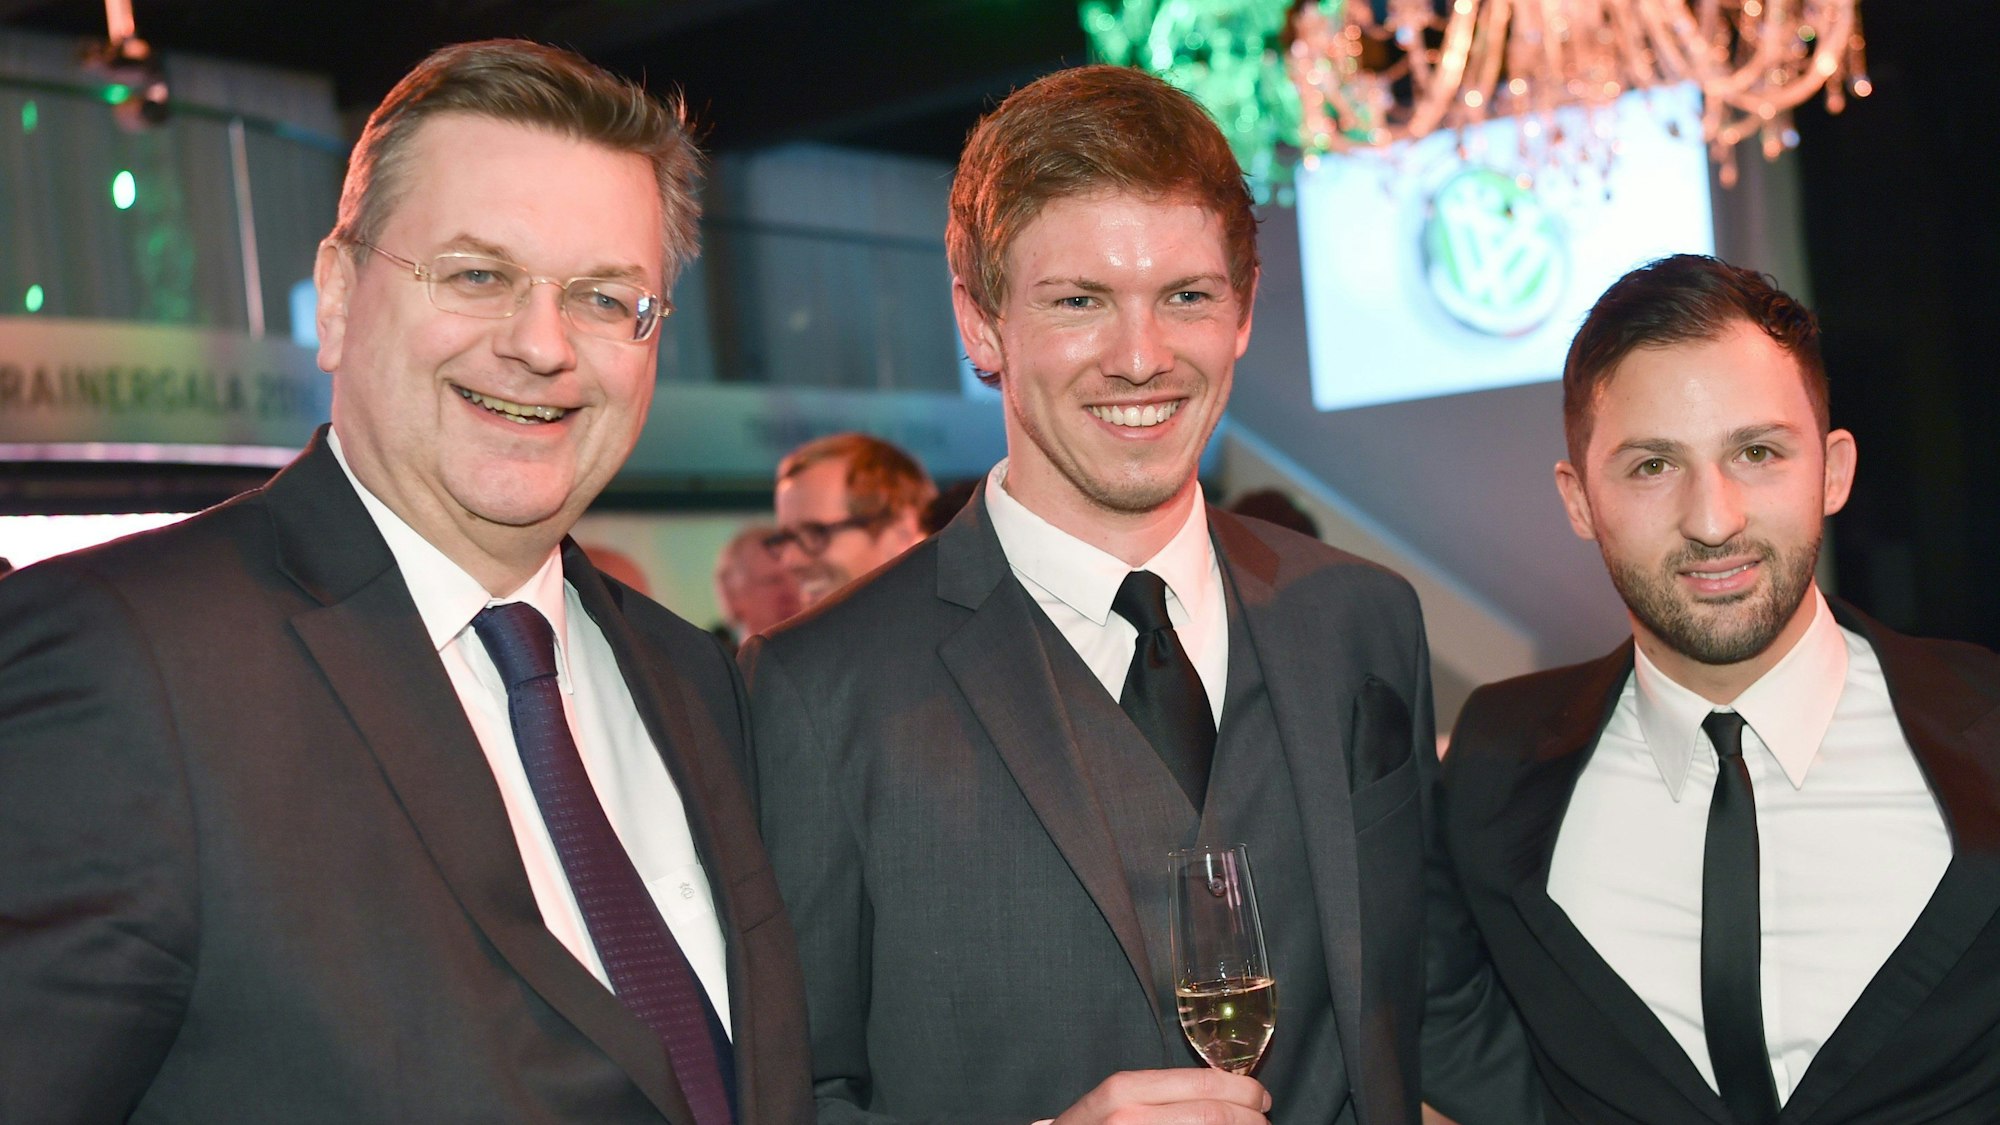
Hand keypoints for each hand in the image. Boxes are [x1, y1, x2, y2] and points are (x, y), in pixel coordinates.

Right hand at [1048, 1068, 1270, 1124]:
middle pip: (1214, 1114)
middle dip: (1250, 1117)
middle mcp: (1130, 1115)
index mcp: (1126, 1089)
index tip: (1260, 1098)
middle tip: (1263, 1121)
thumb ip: (1160, 1092)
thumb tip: (1221, 1091)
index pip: (1204, 1085)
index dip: (1243, 1091)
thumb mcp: (1117, 1100)